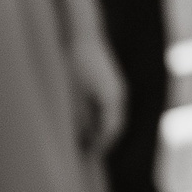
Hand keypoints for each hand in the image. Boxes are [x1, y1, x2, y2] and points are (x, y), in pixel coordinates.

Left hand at [67, 32, 127, 153]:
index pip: (111, 130)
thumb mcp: (72, 95)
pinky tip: (83, 118)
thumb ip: (79, 119)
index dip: (100, 145)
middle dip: (102, 139)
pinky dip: (99, 116)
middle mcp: (119, 93)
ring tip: (84, 138)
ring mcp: (116, 86)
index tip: (88, 157)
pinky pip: (108, 105)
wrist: (79, 34)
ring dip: (101, 127)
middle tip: (87, 153)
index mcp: (113, 99)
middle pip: (115, 124)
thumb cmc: (73, 63)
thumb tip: (81, 139)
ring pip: (111, 114)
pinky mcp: (109, 80)